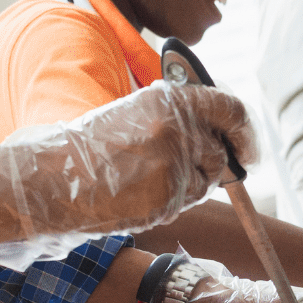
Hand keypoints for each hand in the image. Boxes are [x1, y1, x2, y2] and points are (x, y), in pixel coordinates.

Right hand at [0, 82, 254, 268]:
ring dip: (189, 185)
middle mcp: (177, 128)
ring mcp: (173, 164)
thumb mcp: (136, 113)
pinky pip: (186, 203)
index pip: (231, 110)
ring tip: (149, 179)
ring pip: (206, 182)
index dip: (244, 132)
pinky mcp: (167, 197)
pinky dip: (172, 203)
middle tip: (188, 172)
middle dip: (212, 167)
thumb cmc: (93, 146)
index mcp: (170, 100)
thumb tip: (222, 133)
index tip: (246, 149)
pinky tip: (141, 195)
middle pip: (221, 153)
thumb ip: (181, 117)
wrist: (56, 179)